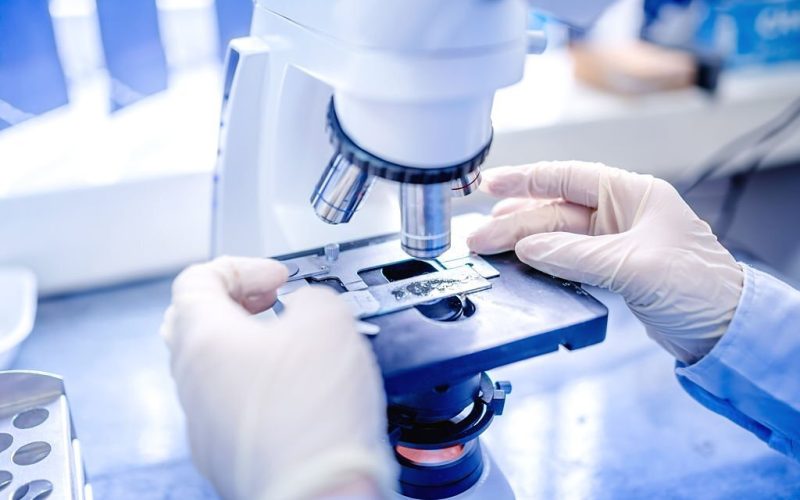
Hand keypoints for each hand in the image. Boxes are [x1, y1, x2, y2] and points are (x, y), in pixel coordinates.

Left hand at [161, 256, 395, 498]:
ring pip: (212, 367)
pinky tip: (294, 391)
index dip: (241, 267)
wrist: (318, 492)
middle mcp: (192, 381)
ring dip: (246, 345)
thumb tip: (305, 306)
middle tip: (271, 302)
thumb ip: (312, 296)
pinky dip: (254, 386)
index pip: (196, 280)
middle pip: (195, 322)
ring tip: (290, 346)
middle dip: (236, 303)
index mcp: (204, 339)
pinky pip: (228, 405)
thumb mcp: (328, 320)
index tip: (273, 277)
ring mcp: (203, 421)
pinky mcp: (222, 451)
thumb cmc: (313, 417)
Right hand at [467, 161, 742, 363]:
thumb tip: (528, 248)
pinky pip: (564, 258)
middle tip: (478, 237)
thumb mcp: (635, 266)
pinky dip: (539, 261)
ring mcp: (613, 241)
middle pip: (554, 210)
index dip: (525, 179)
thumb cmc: (700, 287)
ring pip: (555, 235)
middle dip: (514, 222)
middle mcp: (620, 213)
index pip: (568, 177)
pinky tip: (517, 263)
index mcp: (633, 194)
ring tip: (486, 246)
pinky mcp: (610, 269)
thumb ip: (576, 254)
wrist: (724, 330)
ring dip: (521, 241)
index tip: (490, 184)